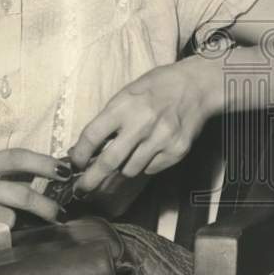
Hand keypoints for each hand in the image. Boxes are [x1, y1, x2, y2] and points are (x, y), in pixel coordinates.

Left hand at [69, 57, 216, 192]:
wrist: (197, 85)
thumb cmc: (158, 86)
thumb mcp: (128, 93)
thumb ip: (109, 119)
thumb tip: (86, 147)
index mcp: (125, 106)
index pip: (92, 136)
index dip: (80, 154)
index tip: (76, 162)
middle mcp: (142, 123)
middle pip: (109, 162)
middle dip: (91, 180)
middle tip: (82, 189)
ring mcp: (161, 139)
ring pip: (130, 170)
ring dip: (124, 166)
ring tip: (132, 151)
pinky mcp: (176, 151)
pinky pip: (151, 169)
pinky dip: (146, 163)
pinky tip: (152, 147)